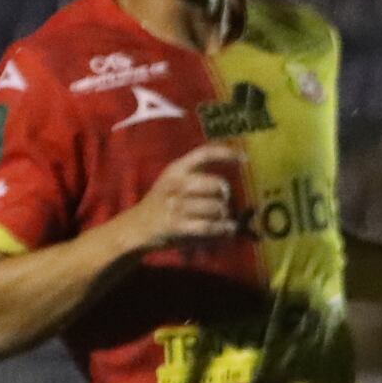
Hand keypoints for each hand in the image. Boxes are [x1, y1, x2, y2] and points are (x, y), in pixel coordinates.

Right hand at [118, 143, 246, 252]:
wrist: (137, 226)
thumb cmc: (162, 202)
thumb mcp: (173, 180)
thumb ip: (197, 173)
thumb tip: (231, 163)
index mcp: (176, 169)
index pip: (204, 153)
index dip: (227, 153)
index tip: (244, 158)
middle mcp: (176, 184)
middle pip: (217, 184)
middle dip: (225, 194)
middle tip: (224, 200)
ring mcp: (175, 205)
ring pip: (216, 207)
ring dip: (224, 214)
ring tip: (223, 217)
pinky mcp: (177, 225)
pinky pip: (210, 226)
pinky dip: (222, 229)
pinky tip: (227, 229)